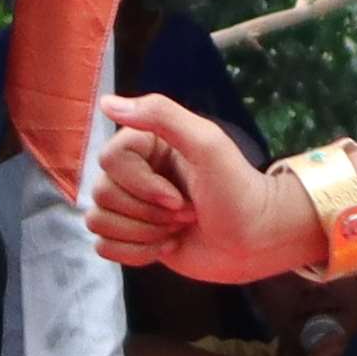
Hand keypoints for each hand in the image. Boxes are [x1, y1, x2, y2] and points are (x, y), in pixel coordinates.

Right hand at [89, 94, 332, 280]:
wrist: (257, 241)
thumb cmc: (238, 190)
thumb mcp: (207, 143)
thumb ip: (161, 114)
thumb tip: (106, 103)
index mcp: (146, 144)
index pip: (109, 160)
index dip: (142, 185)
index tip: (178, 196)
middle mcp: (134, 172)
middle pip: (102, 193)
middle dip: (148, 213)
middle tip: (186, 213)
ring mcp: (132, 206)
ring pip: (99, 221)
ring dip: (143, 233)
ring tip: (178, 229)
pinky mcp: (133, 236)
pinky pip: (104, 247)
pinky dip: (136, 252)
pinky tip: (167, 246)